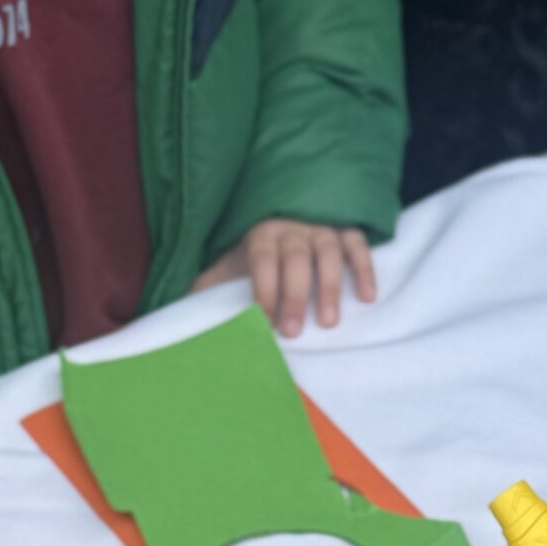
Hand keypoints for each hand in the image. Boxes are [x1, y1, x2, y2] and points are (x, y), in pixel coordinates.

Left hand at [193, 218, 376, 336]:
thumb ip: (208, 285)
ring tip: (330, 322)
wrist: (283, 215)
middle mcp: (293, 227)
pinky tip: (368, 297)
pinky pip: (358, 245)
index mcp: (261, 233)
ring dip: (330, 287)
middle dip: (294, 295)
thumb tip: (179, 307)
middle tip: (292, 331)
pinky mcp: (345, 231)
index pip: (263, 259)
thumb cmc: (256, 253)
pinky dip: (364, 269)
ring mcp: (322, 227)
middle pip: (296, 259)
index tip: (263, 320)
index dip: (264, 288)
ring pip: (329, 253)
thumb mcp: (229, 264)